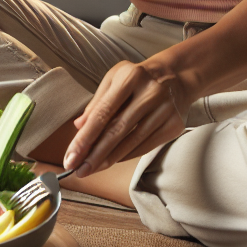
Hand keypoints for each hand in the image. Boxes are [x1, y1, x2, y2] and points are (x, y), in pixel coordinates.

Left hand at [63, 61, 188, 176]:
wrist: (175, 77)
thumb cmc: (137, 79)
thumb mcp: (114, 79)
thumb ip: (97, 102)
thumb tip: (79, 126)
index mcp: (130, 77)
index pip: (103, 112)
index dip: (85, 137)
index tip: (71, 156)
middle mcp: (150, 93)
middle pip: (117, 130)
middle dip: (95, 154)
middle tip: (78, 170)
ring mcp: (165, 109)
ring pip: (132, 142)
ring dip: (109, 159)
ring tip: (91, 169)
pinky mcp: (174, 124)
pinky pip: (145, 146)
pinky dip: (126, 155)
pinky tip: (112, 161)